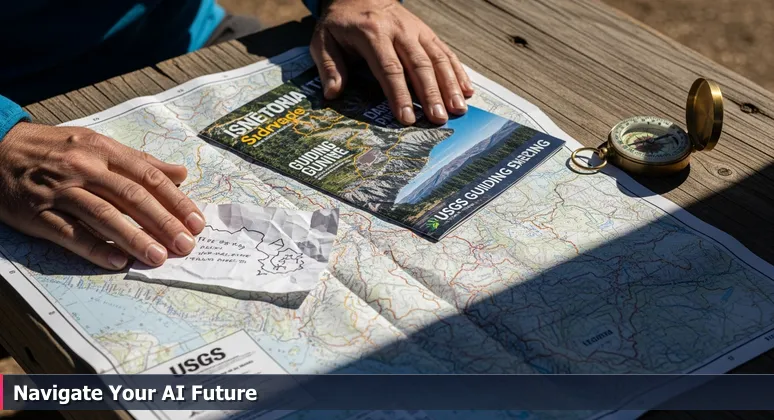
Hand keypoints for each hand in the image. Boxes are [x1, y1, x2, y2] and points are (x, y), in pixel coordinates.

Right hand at [0, 123, 204, 269]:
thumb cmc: (54, 149)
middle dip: (163, 222)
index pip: (148, 177)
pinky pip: (69, 234)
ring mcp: (59, 191)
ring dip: (134, 239)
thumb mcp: (96, 144)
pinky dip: (94, 248)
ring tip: (158, 257)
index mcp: (102, 150)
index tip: (196, 221)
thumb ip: (140, 161)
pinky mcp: (36, 213)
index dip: (175, 201)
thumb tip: (181, 172)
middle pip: (131, 197)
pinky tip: (117, 262)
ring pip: (103, 216)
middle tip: (186, 244)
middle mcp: (83, 168)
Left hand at [310, 0, 474, 125]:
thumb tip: (333, 93)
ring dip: (450, 85)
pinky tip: (467, 91)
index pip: (389, 68)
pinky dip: (458, 72)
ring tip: (459, 109)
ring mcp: (417, 31)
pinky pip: (446, 52)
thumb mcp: (323, 40)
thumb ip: (328, 66)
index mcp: (372, 34)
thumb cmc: (341, 24)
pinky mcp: (428, 33)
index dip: (399, 95)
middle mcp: (399, 31)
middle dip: (430, 94)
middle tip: (439, 119)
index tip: (407, 118)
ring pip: (437, 59)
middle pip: (419, 66)